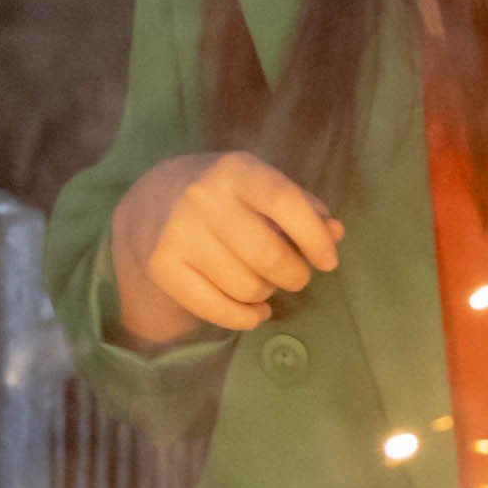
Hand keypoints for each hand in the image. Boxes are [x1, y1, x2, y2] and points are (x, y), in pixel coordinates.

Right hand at [110, 151, 342, 342]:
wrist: (153, 202)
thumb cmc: (226, 195)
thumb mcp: (262, 186)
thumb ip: (303, 207)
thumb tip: (335, 233)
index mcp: (235, 170)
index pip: (284, 202)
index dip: (314, 237)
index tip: (328, 262)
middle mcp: (202, 197)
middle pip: (266, 255)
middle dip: (294, 275)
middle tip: (297, 277)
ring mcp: (178, 233)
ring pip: (244, 286)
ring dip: (267, 293)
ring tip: (265, 283)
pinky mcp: (162, 267)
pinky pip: (216, 309)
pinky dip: (246, 318)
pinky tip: (254, 310)